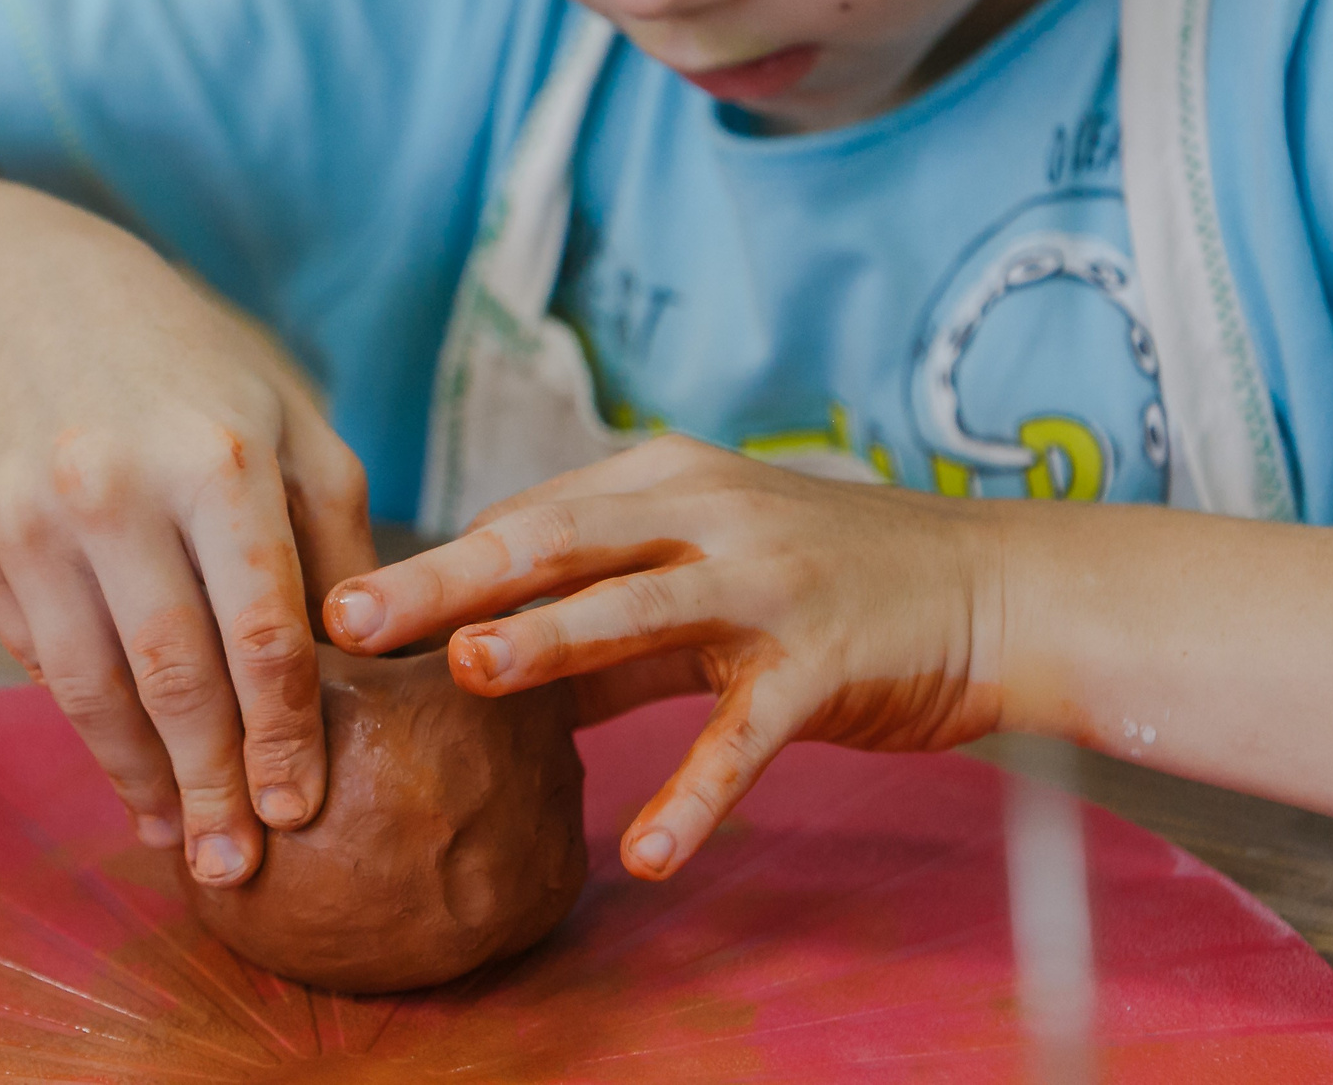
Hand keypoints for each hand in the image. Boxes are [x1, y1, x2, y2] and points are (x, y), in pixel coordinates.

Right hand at [0, 203, 374, 886]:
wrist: (29, 299)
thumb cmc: (195, 374)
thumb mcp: (294, 426)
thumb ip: (337, 546)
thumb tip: (365, 677)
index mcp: (216, 457)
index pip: (261, 631)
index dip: (283, 735)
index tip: (299, 812)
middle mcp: (114, 487)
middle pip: (172, 678)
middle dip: (210, 785)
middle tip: (235, 867)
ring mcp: (31, 518)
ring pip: (89, 688)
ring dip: (135, 777)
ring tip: (174, 833)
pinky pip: (33, 657)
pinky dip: (80, 716)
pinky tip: (120, 755)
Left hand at [320, 435, 1003, 880]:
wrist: (991, 589)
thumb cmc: (826, 581)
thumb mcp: (701, 574)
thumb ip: (599, 615)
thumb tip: (479, 662)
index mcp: (663, 481)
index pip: (528, 518)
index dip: (434, 561)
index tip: (341, 603)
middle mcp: (707, 513)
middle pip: (557, 539)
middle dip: (446, 576)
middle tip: (349, 618)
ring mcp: (769, 582)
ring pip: (642, 606)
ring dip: (553, 638)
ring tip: (465, 672)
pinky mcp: (826, 660)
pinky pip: (748, 733)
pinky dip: (697, 791)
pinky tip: (647, 851)